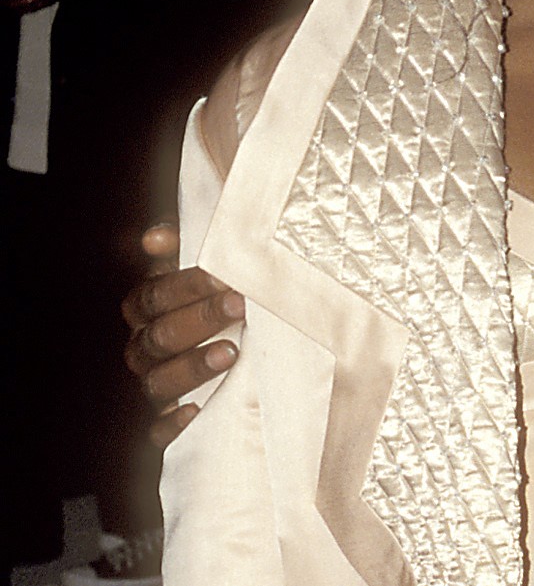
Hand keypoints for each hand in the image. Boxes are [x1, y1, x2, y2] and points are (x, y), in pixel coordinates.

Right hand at [121, 222, 243, 446]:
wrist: (251, 349)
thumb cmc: (226, 298)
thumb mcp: (212, 271)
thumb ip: (187, 248)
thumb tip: (154, 239)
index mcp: (147, 310)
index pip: (153, 297)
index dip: (185, 286)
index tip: (224, 275)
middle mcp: (145, 349)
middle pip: (159, 336)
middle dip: (200, 320)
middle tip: (240, 305)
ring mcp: (155, 385)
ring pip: (158, 381)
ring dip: (193, 367)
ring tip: (231, 353)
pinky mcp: (168, 421)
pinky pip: (158, 430)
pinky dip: (172, 423)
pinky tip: (195, 411)